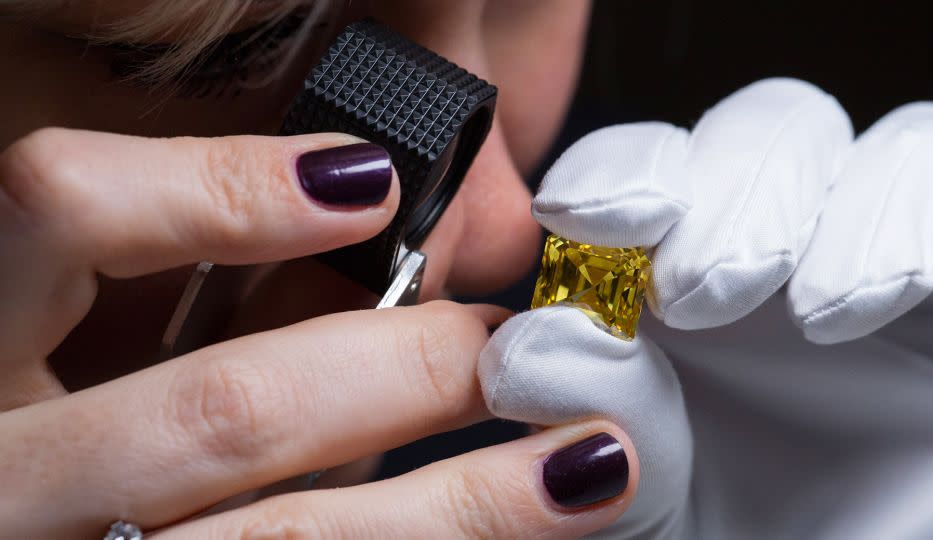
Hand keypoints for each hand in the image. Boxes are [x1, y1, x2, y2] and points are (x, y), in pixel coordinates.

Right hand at [0, 128, 640, 537]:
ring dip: (463, 505)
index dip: (219, 188)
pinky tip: (503, 535)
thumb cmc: (53, 457)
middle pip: (223, 410)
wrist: (48, 536)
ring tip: (579, 463)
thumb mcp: (75, 362)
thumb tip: (363, 273)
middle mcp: (8, 485)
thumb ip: (192, 324)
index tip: (369, 184)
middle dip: (404, 369)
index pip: (58, 212)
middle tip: (505, 349)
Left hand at [480, 78, 932, 537]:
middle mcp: (756, 249)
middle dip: (707, 192)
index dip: (608, 174)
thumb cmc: (739, 531)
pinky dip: (900, 206)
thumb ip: (591, 415)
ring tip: (777, 309)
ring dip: (777, 198)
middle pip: (727, 132)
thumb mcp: (644, 497)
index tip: (580, 220)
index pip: (634, 172)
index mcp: (667, 285)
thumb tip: (535, 340)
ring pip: (812, 134)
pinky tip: (845, 302)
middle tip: (685, 294)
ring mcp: (849, 244)